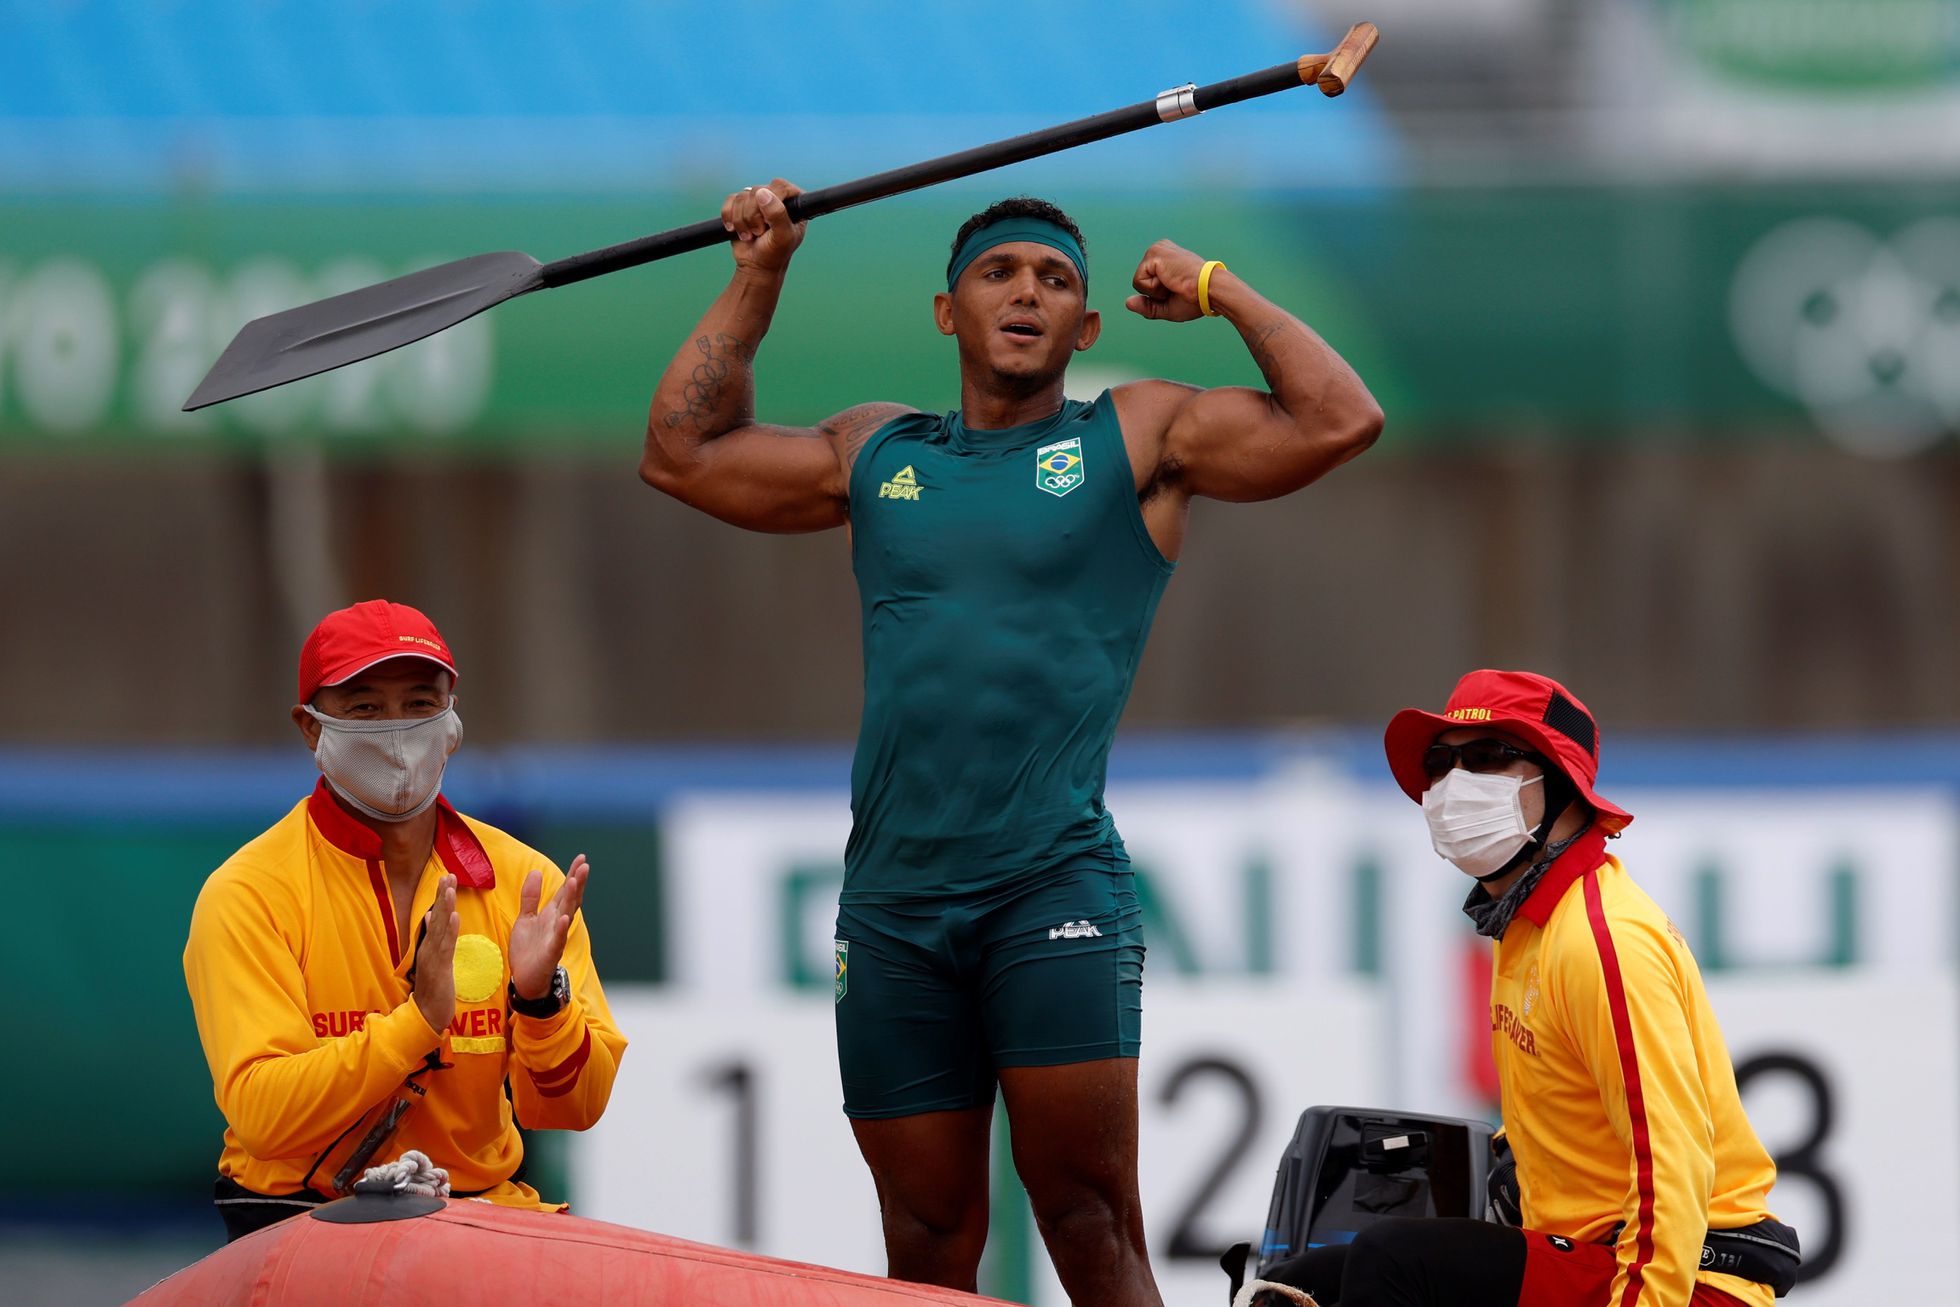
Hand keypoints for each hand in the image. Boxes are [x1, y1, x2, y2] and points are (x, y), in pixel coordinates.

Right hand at [411, 874, 458, 1032]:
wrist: (428, 1013)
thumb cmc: (433, 986)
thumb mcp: (434, 958)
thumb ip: (433, 937)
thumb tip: (431, 916)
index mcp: (430, 944)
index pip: (436, 915)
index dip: (441, 896)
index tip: (446, 877)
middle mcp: (430, 947)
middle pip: (437, 916)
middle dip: (442, 895)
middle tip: (447, 874)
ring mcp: (433, 957)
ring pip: (440, 928)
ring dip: (445, 907)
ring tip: (450, 889)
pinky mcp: (440, 968)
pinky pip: (446, 946)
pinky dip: (450, 930)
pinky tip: (454, 917)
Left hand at [509, 854, 588, 1001]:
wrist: (525, 979)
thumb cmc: (528, 949)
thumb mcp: (526, 918)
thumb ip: (531, 897)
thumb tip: (537, 872)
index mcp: (552, 914)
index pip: (565, 891)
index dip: (573, 874)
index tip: (581, 857)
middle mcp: (557, 923)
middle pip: (570, 899)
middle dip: (577, 882)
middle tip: (584, 865)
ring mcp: (556, 937)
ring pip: (566, 915)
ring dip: (572, 899)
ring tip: (574, 882)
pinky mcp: (550, 953)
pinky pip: (557, 939)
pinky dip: (561, 928)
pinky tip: (564, 918)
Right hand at [721, 178, 806, 277]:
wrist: (756, 265)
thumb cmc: (774, 253)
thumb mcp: (782, 237)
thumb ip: (777, 214)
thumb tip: (763, 193)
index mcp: (793, 203)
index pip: (780, 186)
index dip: (771, 202)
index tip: (768, 223)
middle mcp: (776, 197)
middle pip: (758, 190)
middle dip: (754, 216)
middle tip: (760, 233)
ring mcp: (758, 201)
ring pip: (742, 196)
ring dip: (742, 221)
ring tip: (750, 235)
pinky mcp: (741, 205)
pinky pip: (730, 201)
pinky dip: (729, 217)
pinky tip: (735, 230)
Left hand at [1125, 239, 1211, 321]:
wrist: (1209, 290)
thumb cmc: (1195, 299)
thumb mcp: (1167, 306)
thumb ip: (1147, 306)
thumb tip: (1127, 302)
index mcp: (1164, 257)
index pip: (1147, 283)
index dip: (1160, 295)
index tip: (1179, 288)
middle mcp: (1159, 248)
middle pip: (1140, 282)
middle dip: (1156, 293)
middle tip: (1176, 287)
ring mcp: (1155, 249)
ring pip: (1138, 282)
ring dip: (1155, 291)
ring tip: (1174, 283)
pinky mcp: (1153, 254)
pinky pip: (1139, 282)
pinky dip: (1154, 289)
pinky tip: (1170, 280)